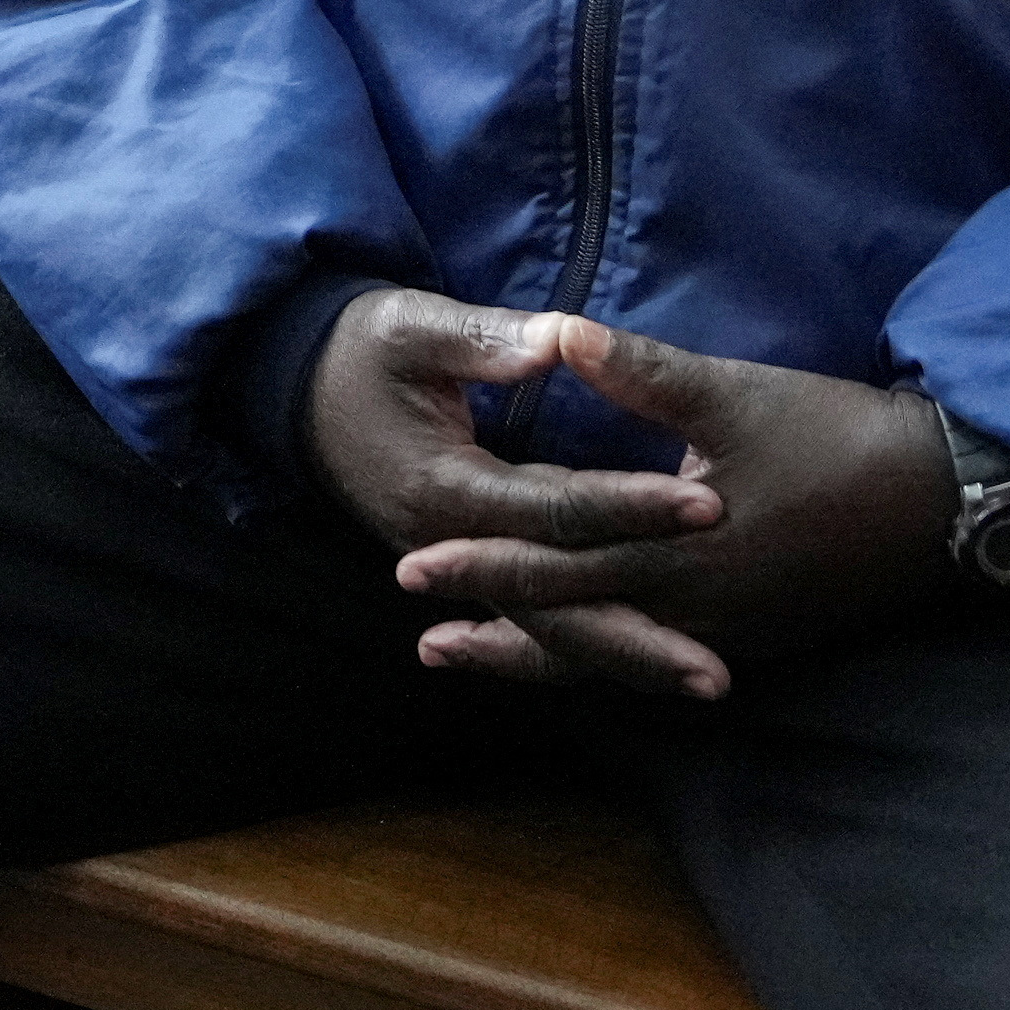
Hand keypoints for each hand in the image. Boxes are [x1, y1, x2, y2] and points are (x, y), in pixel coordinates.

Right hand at [304, 288, 719, 644]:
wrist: (292, 386)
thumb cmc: (358, 349)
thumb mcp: (409, 326)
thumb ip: (484, 340)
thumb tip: (560, 340)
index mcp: (443, 487)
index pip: (554, 509)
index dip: (632, 509)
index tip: (709, 507)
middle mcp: (450, 548)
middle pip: (556, 606)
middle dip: (639, 638)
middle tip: (717, 671)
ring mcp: (455, 567)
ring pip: (547, 628)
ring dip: (625, 659)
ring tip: (705, 683)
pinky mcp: (463, 568)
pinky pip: (530, 621)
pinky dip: (581, 651)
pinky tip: (638, 673)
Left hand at [383, 318, 956, 698]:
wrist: (936, 500)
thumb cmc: (832, 436)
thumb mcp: (732, 394)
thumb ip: (641, 372)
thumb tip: (560, 333)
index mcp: (676, 550)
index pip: (556, 565)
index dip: (481, 566)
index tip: (410, 567)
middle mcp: (692, 608)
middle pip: (572, 625)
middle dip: (493, 625)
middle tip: (419, 632)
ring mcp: (724, 632)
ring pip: (611, 654)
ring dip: (538, 654)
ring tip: (468, 656)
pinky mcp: (752, 636)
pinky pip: (656, 657)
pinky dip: (603, 656)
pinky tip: (578, 652)